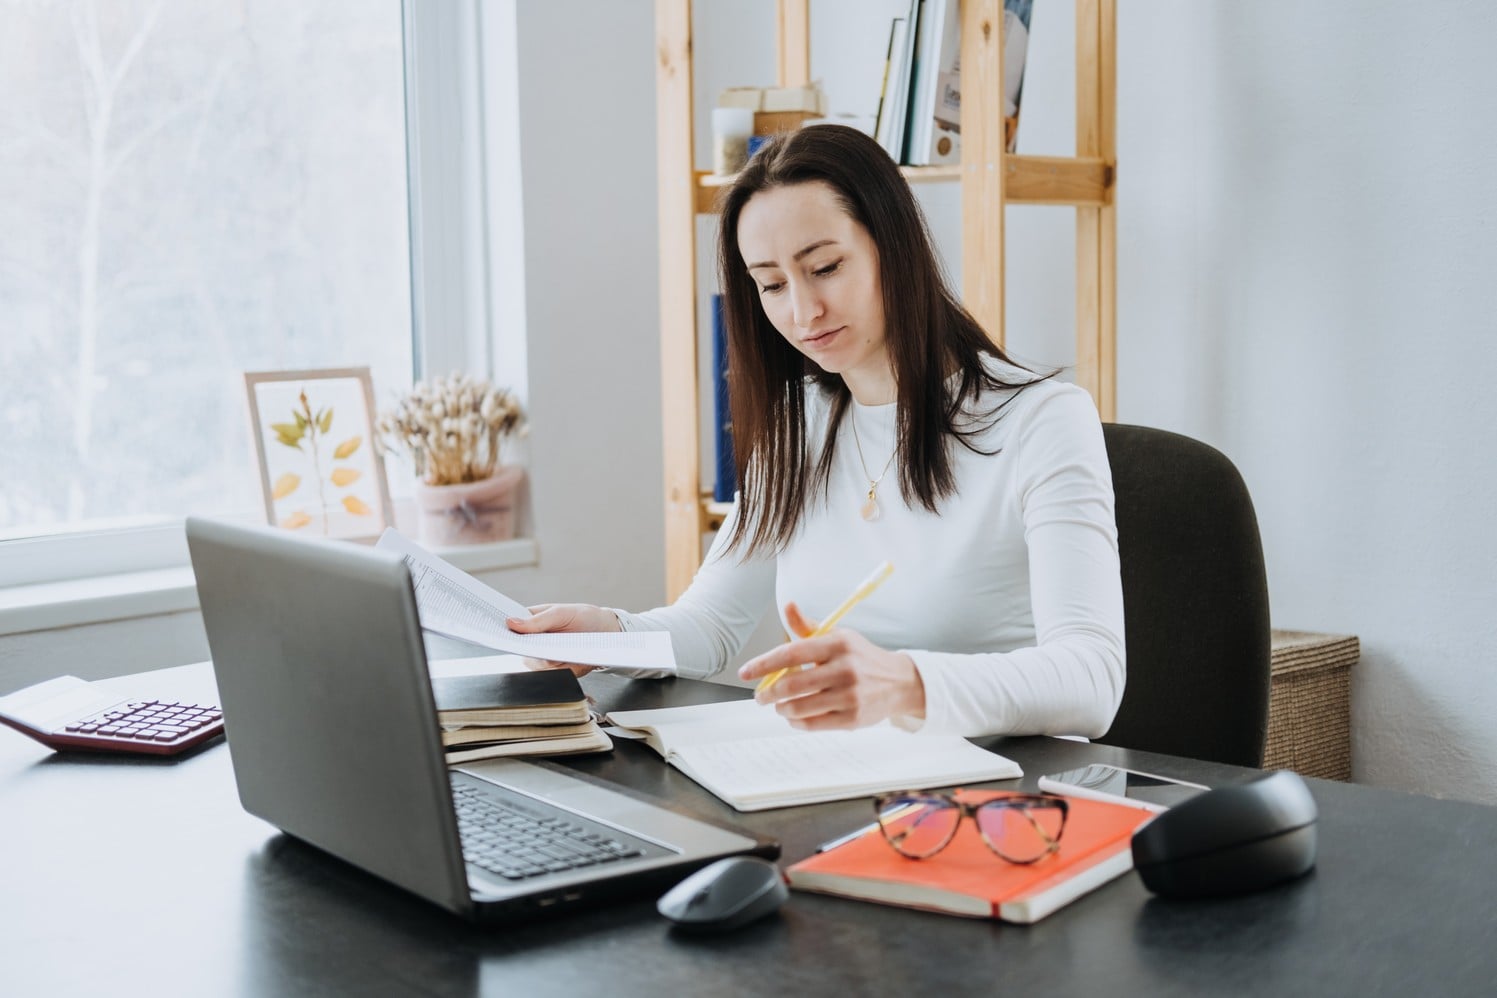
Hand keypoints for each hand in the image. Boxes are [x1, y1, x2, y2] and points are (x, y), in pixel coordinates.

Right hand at [506, 603, 620, 676]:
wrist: (607, 631)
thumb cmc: (583, 616)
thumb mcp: (561, 613)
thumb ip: (537, 620)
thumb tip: (510, 622)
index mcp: (531, 623)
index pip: (510, 629)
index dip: (502, 634)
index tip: (500, 636)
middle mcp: (536, 642)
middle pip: (522, 653)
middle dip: (531, 651)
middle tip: (542, 646)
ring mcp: (547, 657)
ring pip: (536, 666)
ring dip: (549, 660)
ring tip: (563, 649)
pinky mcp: (560, 669)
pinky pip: (555, 674)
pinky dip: (564, 668)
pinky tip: (571, 659)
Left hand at [736, 601, 925, 729]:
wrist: (899, 682)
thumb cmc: (861, 657)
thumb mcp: (838, 635)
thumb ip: (808, 626)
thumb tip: (787, 606)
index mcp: (838, 644)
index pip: (791, 654)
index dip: (763, 664)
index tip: (745, 673)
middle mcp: (845, 669)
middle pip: (791, 685)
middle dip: (768, 693)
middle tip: (760, 696)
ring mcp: (850, 696)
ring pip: (799, 708)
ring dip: (781, 709)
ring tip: (779, 705)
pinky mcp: (853, 718)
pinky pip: (812, 724)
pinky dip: (796, 722)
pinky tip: (794, 717)